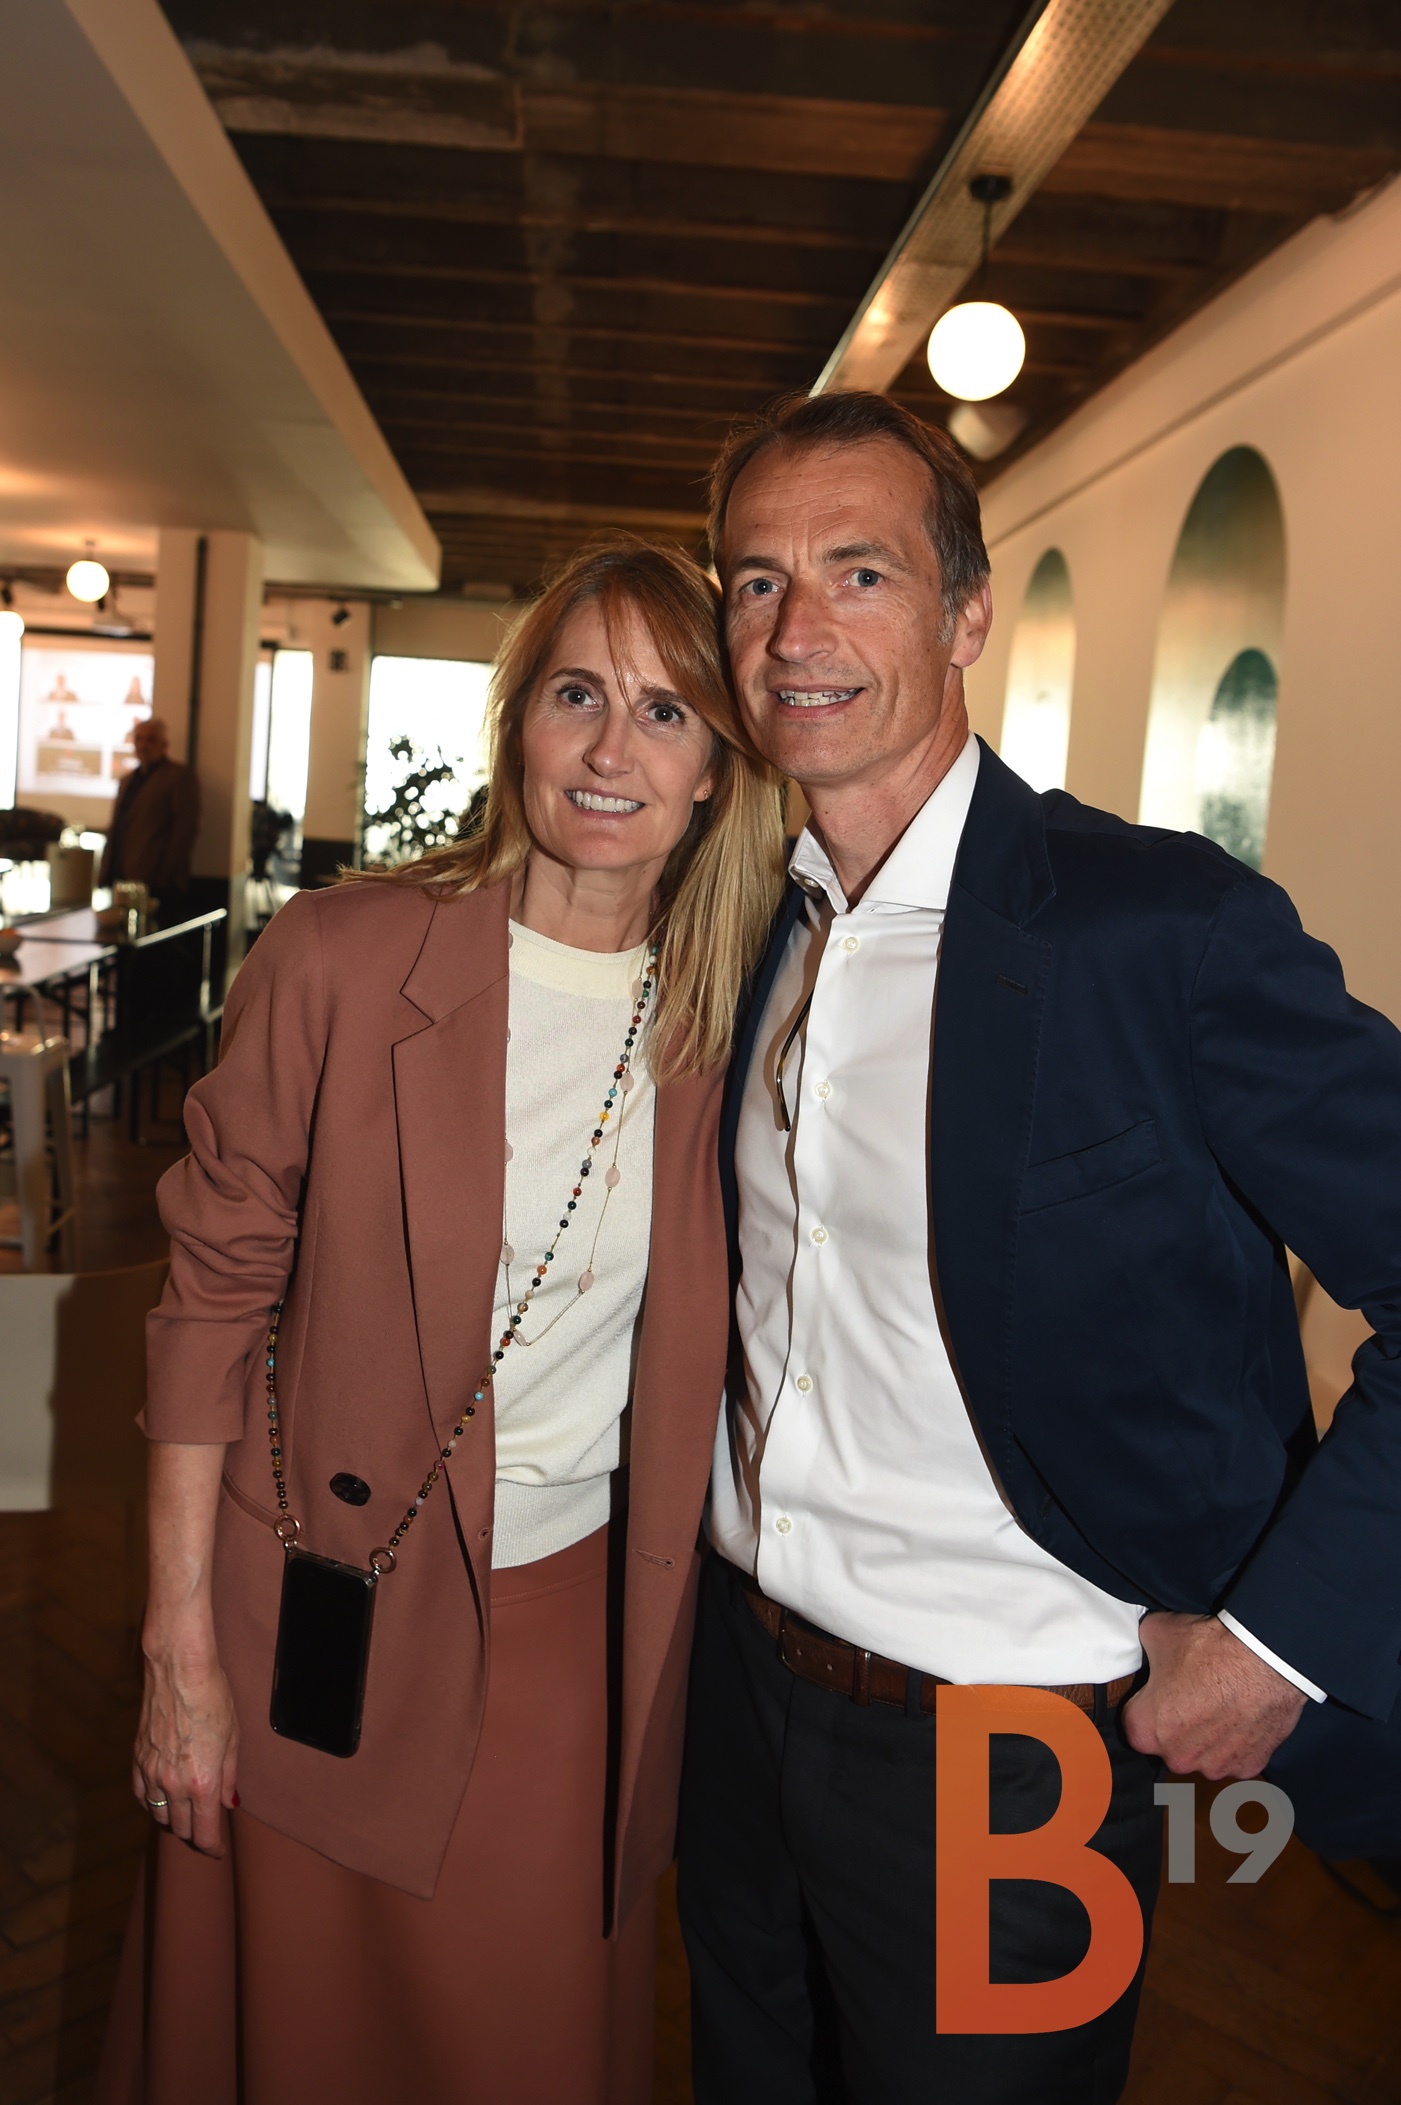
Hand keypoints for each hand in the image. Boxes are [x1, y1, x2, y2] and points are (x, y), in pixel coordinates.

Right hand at [133, 1634, 238, 1855]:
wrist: (178, 1672)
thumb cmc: (213, 1699)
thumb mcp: (233, 1738)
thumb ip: (229, 1776)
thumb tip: (230, 1802)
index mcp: (202, 1783)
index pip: (205, 1832)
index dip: (212, 1847)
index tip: (217, 1851)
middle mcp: (174, 1785)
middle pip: (181, 1828)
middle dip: (195, 1834)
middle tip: (205, 1832)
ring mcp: (152, 1773)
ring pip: (159, 1815)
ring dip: (173, 1821)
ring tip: (185, 1816)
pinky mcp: (137, 1760)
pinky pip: (142, 1796)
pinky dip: (152, 1804)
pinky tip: (161, 1801)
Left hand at [1121, 1612, 1306, 1778]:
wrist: (1265, 1657)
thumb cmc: (1210, 1649)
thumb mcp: (1157, 1632)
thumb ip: (1145, 1650)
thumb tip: (1147, 1648)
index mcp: (1146, 1731)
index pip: (1135, 1721)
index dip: (1147, 1701)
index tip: (1160, 1688)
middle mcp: (1178, 1758)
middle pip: (1170, 1743)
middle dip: (1178, 1722)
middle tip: (1193, 1693)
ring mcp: (1216, 1766)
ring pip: (1204, 1753)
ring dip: (1209, 1735)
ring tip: (1221, 1702)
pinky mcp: (1249, 1766)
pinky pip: (1236, 1756)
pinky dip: (1238, 1740)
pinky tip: (1243, 1713)